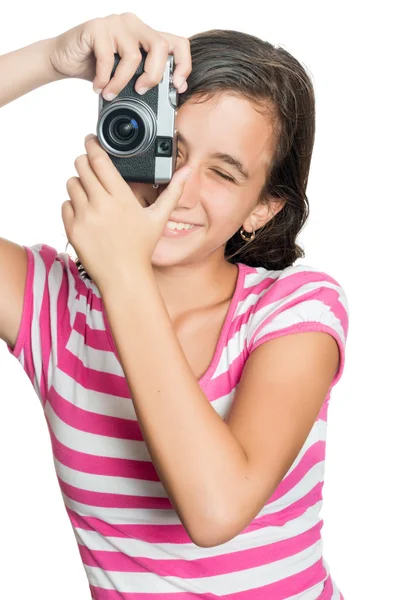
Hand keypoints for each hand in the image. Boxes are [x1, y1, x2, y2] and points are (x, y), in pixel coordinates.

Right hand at [48, 12, 190, 95]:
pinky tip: (99, 87)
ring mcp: (116, 23)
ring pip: (133, 56)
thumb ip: (145, 77)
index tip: (177, 86)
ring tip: (111, 94)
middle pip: (160, 47)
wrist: (63, 58)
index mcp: (146, 35)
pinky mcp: (97, 27)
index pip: (178, 43)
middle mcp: (134, 25)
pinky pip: (108, 58)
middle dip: (154, 76)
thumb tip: (170, 96)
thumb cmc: (96, 67)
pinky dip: (104, 78)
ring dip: (122, 83)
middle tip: (141, 91)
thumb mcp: (127, 75)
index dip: (183, 65)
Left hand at [62, 134, 191, 289]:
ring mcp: (84, 216)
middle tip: (90, 167)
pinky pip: (65, 205)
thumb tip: (189, 170)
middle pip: (80, 166)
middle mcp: (100, 204)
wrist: (124, 276)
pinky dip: (73, 205)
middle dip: (84, 162)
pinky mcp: (73, 228)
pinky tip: (86, 214)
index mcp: (121, 198)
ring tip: (90, 194)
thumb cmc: (141, 248)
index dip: (93, 145)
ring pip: (71, 184)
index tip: (92, 140)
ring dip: (79, 184)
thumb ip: (173, 191)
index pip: (99, 160)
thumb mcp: (159, 218)